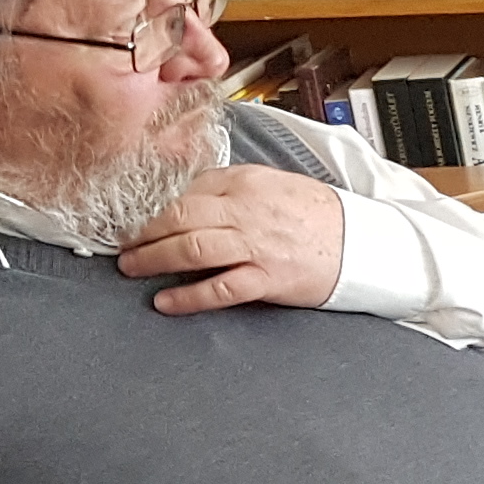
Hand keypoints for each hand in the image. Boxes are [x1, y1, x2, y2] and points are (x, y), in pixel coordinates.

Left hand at [120, 165, 348, 313]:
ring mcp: (256, 247)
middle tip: (119, 244)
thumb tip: (186, 195)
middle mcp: (246, 211)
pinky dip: (187, 296)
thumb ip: (230, 186)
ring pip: (191, 250)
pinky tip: (165, 301)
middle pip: (178, 218)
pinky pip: (219, 289)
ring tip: (130, 267)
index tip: (130, 216)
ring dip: (153, 259)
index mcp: (246, 182)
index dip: (151, 205)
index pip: (185, 190)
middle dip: (141, 232)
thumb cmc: (318, 215)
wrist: (364, 243)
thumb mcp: (272, 184)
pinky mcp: (268, 279)